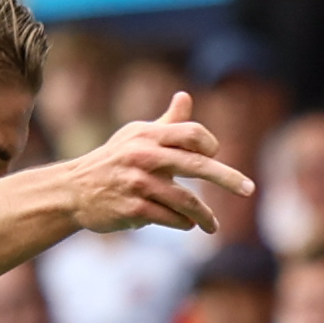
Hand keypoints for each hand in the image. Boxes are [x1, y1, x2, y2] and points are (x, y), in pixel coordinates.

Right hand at [65, 93, 254, 235]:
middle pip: (197, 165)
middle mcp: (144, 156)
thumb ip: (167, 123)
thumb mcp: (137, 136)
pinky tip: (188, 225)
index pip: (192, 134)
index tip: (214, 157)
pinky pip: (170, 218)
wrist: (75, 190)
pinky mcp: (133, 209)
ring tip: (213, 226)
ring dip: (205, 216)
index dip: (209, 145)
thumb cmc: (113, 160)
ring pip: (186, 201)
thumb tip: (186, 96)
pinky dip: (184, 223)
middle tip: (249, 189)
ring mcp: (138, 183)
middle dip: (228, 178)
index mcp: (147, 135)